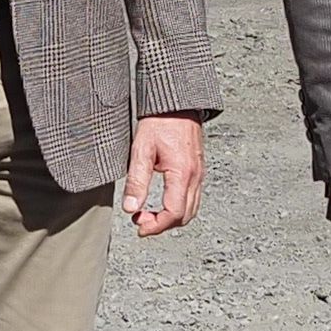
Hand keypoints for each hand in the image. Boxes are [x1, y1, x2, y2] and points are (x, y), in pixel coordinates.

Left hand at [122, 115, 206, 236]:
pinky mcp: (198, 170)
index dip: (156, 226)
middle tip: (141, 221)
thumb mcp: (141, 150)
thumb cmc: (160, 121)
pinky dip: (178, 207)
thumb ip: (137, 181)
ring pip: (191, 209)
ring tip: (149, 213)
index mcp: (182, 173)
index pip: (173, 213)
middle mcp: (195, 176)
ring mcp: (199, 174)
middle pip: (185, 216)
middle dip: (162, 225)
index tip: (139, 227)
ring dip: (171, 218)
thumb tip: (131, 208)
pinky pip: (193, 197)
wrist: (177, 103)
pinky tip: (163, 202)